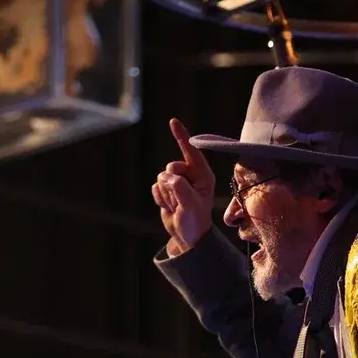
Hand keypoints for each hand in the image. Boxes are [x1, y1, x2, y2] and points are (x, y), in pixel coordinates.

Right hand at [152, 118, 215, 254]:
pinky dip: (159, 199)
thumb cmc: (195, 221)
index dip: (181, 136)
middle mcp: (190, 175)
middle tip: (180, 200)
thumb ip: (180, 188)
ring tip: (176, 206)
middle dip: (171, 184)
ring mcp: (177, 182)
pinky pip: (155, 187)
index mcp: (202, 174)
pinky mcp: (166, 189)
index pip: (191, 151)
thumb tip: (167, 176)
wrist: (187, 236)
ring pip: (161, 178)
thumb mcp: (191, 205)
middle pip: (171, 167)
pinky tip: (169, 207)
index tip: (173, 121)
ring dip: (166, 195)